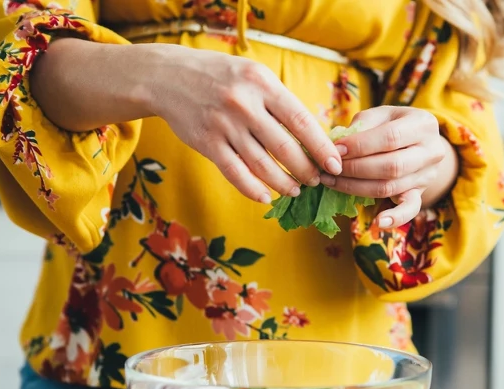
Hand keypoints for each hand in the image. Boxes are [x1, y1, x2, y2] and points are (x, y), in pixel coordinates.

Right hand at [147, 44, 342, 202]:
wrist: (168, 76)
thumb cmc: (222, 77)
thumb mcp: (254, 76)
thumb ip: (279, 102)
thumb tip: (314, 136)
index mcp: (262, 84)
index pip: (301, 120)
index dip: (321, 147)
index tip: (335, 164)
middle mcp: (244, 104)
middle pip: (285, 148)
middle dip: (306, 170)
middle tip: (317, 181)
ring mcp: (224, 125)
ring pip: (262, 165)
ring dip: (284, 183)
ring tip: (296, 190)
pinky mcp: (207, 143)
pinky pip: (236, 173)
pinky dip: (253, 189)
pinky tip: (267, 197)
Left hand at [320, 106, 458, 227]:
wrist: (418, 142)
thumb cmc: (392, 125)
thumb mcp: (380, 116)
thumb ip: (362, 127)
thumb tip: (336, 148)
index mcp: (423, 124)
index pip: (390, 137)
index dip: (361, 145)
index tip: (336, 149)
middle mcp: (432, 151)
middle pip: (391, 165)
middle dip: (356, 168)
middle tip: (331, 168)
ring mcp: (428, 175)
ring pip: (391, 187)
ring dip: (357, 188)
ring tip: (333, 183)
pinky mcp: (420, 194)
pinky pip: (410, 210)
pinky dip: (395, 218)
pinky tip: (378, 222)